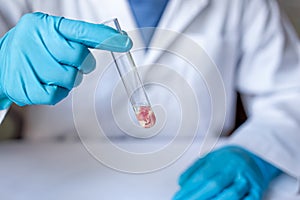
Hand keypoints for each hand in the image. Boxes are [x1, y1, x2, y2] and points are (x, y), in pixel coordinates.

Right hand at [0, 12, 131, 108]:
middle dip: (84, 64)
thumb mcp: (51, 33)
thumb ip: (79, 37)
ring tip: (55, 72)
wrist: (0, 65)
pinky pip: (58, 94)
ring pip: (71, 78)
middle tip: (75, 63)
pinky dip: (58, 91)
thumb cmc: (34, 49)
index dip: (105, 37)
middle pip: (79, 57)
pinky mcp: (28, 87)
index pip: (81, 31)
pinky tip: (46, 83)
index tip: (124, 42)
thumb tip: (117, 39)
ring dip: (70, 79)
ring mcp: (30, 64)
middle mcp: (36, 41)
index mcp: (46, 26)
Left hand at [173, 146, 279, 199]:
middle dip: (197, 198)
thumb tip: (181, 183)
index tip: (177, 198)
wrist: (254, 156)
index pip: (202, 176)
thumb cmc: (226, 160)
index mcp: (221, 159)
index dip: (189, 189)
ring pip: (232, 194)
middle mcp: (234, 168)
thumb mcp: (209, 158)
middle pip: (215, 185)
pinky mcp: (258, 191)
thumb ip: (194, 169)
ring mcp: (247, 180)